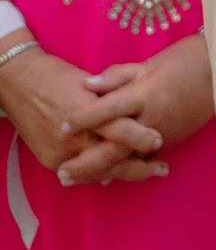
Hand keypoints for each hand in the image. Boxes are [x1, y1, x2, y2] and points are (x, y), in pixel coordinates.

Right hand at [0, 41, 155, 176]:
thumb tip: (136, 115)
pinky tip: (120, 170)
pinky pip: (81, 172)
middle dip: (138, 168)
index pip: (118, 130)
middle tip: (161, 168)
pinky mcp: (50, 160)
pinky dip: (101, 172)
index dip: (140, 137)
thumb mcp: (92, 80)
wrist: (20, 85)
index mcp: (85, 112)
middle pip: (110, 160)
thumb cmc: (61, 77)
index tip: (160, 141)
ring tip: (147, 171)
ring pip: (97, 171)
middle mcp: (71, 137)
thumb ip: (115, 96)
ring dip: (123, 173)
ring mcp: (59, 152)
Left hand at [56, 36, 211, 183]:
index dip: (83, 118)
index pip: (108, 109)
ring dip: (102, 171)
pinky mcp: (174, 140)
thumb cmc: (186, 60)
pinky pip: (145, 156)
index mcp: (145, 94)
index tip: (61, 126)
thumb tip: (87, 85)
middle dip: (87, 163)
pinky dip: (125, 165)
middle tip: (62, 172)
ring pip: (129, 158)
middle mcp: (153, 118)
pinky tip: (107, 174)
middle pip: (115, 147)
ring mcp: (165, 132)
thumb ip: (117, 75)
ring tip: (77, 179)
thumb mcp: (150, 62)